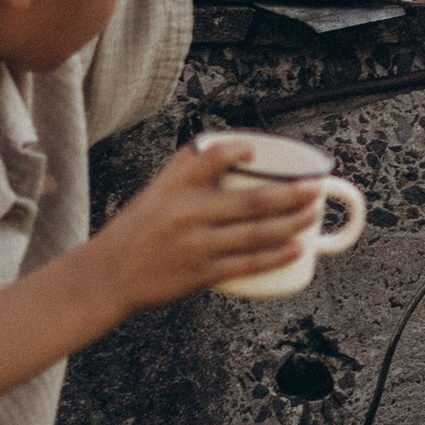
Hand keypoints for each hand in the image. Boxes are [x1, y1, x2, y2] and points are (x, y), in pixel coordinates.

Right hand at [92, 138, 325, 314]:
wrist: (108, 276)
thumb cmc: (136, 231)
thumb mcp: (155, 190)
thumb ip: (189, 167)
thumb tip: (231, 148)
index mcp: (175, 187)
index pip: (211, 158)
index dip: (238, 151)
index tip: (258, 150)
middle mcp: (187, 213)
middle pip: (252, 201)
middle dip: (292, 194)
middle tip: (316, 188)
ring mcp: (197, 245)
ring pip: (256, 233)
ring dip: (292, 223)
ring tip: (314, 214)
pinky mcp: (201, 274)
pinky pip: (248, 263)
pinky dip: (276, 255)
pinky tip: (298, 248)